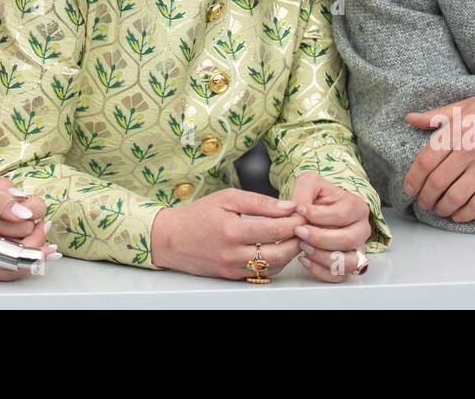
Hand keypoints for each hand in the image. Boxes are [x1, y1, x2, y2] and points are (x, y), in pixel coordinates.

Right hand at [0, 177, 54, 280]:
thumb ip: (0, 198)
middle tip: (43, 222)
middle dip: (33, 241)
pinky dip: (19, 262)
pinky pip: (1, 272)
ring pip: (11, 272)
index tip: (44, 224)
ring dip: (30, 254)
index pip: (12, 253)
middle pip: (16, 262)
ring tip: (41, 233)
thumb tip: (27, 213)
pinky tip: (32, 249)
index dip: (34, 243)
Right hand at [150, 188, 304, 278]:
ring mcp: (233, 268)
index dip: (294, 222)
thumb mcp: (226, 198)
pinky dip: (275, 263)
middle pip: (279, 253)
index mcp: (231, 230)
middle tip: (303, 227)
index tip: (302, 213)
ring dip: (289, 253)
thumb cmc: (197, 215)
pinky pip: (262, 274)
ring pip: (274, 267)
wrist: (170, 239)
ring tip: (293, 237)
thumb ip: (259, 202)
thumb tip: (287, 207)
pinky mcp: (232, 276)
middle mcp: (232, 254)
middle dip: (297, 240)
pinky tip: (277, 249)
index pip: (275, 230)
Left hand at [288, 171, 371, 282]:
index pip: (342, 215)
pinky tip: (304, 259)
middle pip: (347, 240)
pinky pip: (338, 276)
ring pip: (348, 262)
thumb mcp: (309, 183)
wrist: (318, 209)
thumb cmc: (317, 197)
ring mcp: (357, 249)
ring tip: (302, 246)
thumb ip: (303, 191)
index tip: (299, 210)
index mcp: (356, 207)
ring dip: (322, 256)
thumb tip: (298, 210)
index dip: (319, 215)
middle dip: (319, 238)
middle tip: (299, 232)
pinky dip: (320, 270)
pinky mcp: (347, 265)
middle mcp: (361, 230)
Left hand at [404, 94, 474, 221]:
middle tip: (423, 204)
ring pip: (455, 196)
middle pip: (437, 181)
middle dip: (426, 197)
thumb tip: (411, 118)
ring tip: (438, 210)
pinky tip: (458, 216)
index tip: (409, 189)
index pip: (425, 160)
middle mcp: (470, 148)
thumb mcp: (471, 105)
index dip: (413, 179)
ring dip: (442, 208)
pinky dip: (464, 215)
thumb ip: (440, 114)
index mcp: (459, 129)